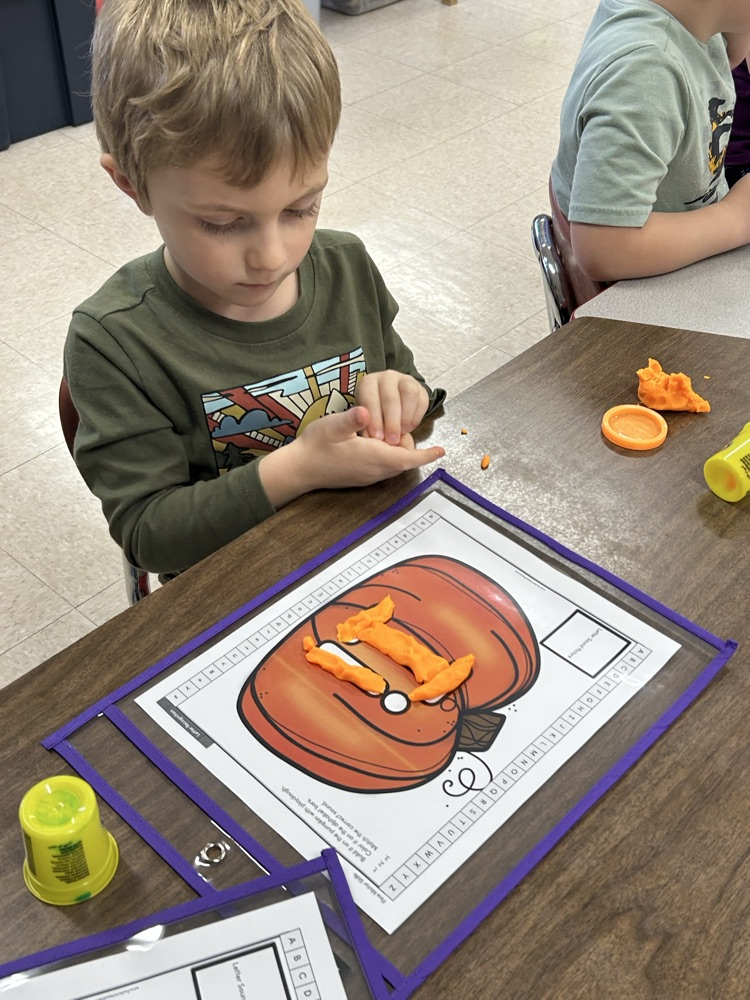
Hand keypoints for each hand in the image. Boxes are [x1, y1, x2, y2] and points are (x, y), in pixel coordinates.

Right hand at [259, 406, 444, 506]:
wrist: (299, 468)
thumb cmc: (315, 445)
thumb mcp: (332, 426)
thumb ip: (351, 419)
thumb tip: (366, 411)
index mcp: (373, 457)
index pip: (407, 458)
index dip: (425, 455)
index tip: (441, 450)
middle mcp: (375, 471)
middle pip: (403, 459)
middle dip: (405, 443)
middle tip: (391, 424)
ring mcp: (368, 477)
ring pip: (394, 463)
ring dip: (394, 450)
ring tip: (380, 431)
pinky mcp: (362, 477)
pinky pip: (383, 467)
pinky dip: (386, 455)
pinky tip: (371, 441)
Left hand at [355, 371, 429, 444]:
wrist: (388, 404)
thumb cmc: (372, 412)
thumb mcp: (362, 418)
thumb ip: (363, 425)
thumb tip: (371, 437)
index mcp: (368, 382)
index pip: (370, 399)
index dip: (374, 419)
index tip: (376, 437)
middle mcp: (386, 377)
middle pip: (391, 398)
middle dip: (392, 422)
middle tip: (391, 440)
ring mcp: (405, 380)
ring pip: (409, 395)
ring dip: (406, 418)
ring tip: (402, 433)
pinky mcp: (420, 389)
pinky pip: (422, 401)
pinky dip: (416, 417)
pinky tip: (409, 428)